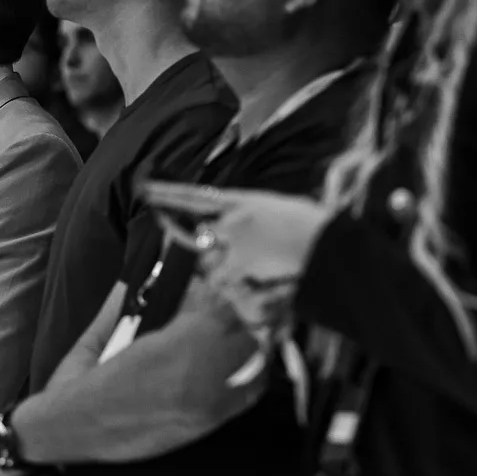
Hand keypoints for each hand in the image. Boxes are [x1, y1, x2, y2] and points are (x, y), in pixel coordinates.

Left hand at [143, 182, 329, 324]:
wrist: (330, 242)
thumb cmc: (315, 226)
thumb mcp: (279, 209)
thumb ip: (251, 217)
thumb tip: (239, 227)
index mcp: (243, 200)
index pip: (195, 196)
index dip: (168, 194)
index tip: (146, 189)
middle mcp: (233, 218)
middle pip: (200, 237)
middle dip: (191, 241)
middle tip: (191, 237)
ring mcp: (236, 241)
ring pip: (214, 263)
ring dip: (227, 271)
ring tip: (261, 270)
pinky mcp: (242, 263)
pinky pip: (228, 280)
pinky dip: (236, 286)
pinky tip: (260, 283)